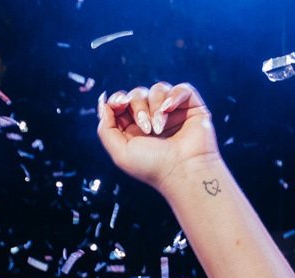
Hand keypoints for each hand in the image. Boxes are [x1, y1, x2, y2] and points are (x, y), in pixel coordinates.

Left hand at [96, 81, 219, 191]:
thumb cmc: (153, 167)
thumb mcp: (120, 152)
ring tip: (160, 128)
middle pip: (138, 93)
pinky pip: (181, 88)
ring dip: (156, 106)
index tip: (120, 104)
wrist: (183, 172)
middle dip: (138, 107)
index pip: (121, 102)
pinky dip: (174, 95)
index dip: (118, 99)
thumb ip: (105, 129)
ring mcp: (172, 112)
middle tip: (146, 128)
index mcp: (133, 128)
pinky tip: (170, 110)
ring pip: (158, 89)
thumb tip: (103, 102)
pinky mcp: (191, 107)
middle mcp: (152, 118)